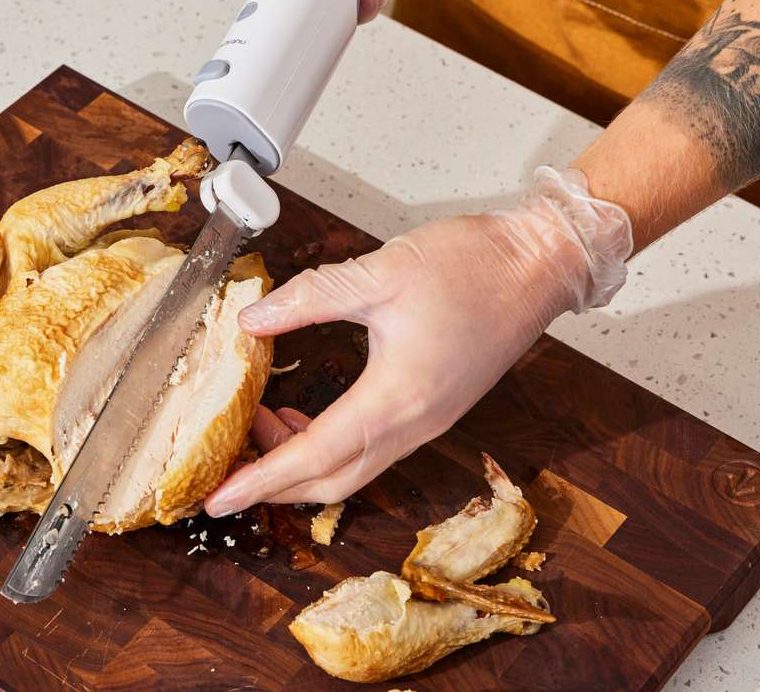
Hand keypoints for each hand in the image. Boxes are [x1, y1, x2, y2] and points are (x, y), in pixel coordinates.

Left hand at [205, 170, 631, 515]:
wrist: (540, 264)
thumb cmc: (474, 266)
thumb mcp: (381, 272)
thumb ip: (312, 296)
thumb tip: (254, 319)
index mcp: (398, 396)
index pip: (315, 455)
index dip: (261, 478)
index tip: (219, 497)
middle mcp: (416, 422)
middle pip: (334, 480)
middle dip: (275, 483)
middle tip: (226, 469)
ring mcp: (430, 420)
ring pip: (356, 468)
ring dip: (304, 462)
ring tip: (261, 425)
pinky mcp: (436, 408)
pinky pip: (376, 448)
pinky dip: (333, 446)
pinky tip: (308, 414)